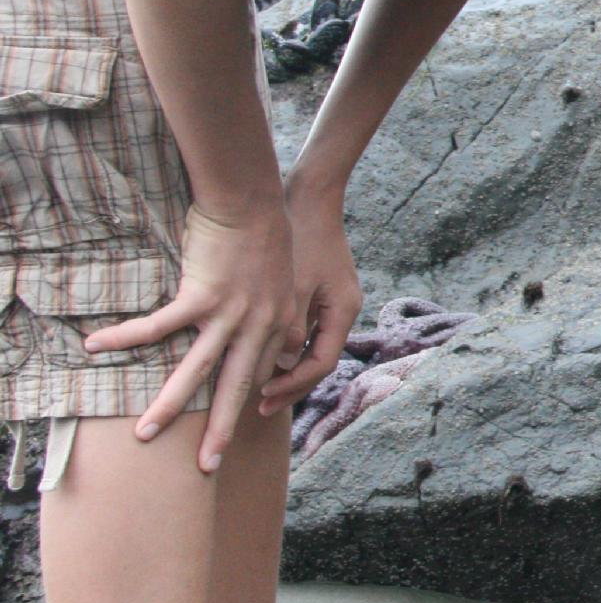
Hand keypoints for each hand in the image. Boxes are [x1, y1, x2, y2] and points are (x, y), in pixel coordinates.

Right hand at [83, 201, 294, 471]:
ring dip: (168, 405)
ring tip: (144, 433)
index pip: (259, 377)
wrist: (254, 204)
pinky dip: (124, 337)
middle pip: (234, 389)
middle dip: (218, 431)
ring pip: (195, 372)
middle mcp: (256, 328)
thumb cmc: (264, 239)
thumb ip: (275, 317)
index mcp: (276, 326)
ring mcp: (228, 315)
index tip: (235, 430)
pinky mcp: (201, 297)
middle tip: (206, 467)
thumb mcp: (283, 284)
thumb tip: (274, 344)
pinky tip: (96, 346)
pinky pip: (156, 327)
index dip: (248, 405)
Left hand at [260, 182, 361, 417]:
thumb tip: (281, 363)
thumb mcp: (293, 283)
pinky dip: (281, 344)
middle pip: (315, 363)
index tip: (261, 396)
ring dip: (282, 369)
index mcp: (342, 311)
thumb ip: (289, 324)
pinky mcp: (316, 289)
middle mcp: (340, 311)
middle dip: (287, 387)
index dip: (292, 385)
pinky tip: (260, 350)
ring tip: (255, 387)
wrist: (309, 195)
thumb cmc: (301, 234)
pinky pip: (300, 328)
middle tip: (258, 407)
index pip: (321, 364)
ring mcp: (330, 301)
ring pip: (306, 348)